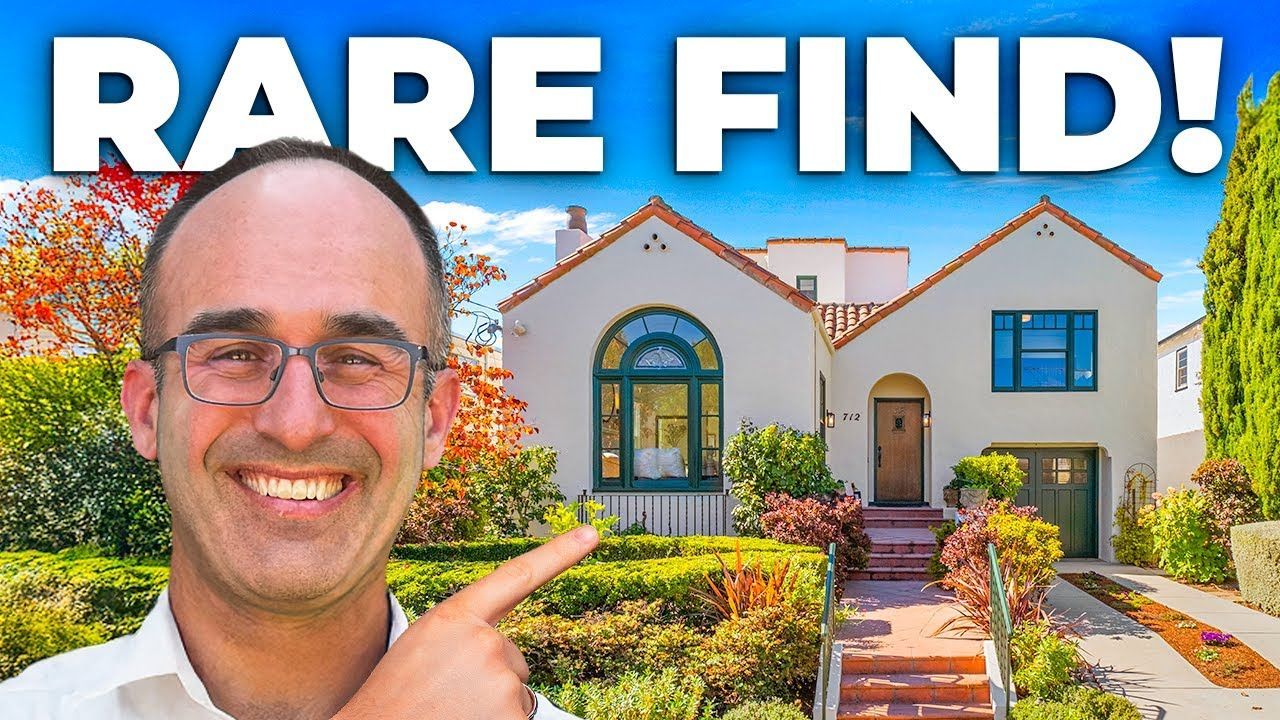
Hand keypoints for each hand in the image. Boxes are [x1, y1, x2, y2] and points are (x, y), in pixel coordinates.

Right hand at [333, 525, 599, 719]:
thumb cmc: (393, 699)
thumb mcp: (422, 648)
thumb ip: (465, 636)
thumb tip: (498, 653)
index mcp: (455, 617)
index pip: (517, 577)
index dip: (560, 554)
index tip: (592, 534)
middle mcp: (484, 642)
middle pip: (511, 656)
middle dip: (487, 677)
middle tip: (444, 695)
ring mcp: (501, 680)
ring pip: (513, 691)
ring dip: (488, 705)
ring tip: (447, 712)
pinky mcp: (512, 715)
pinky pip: (516, 717)